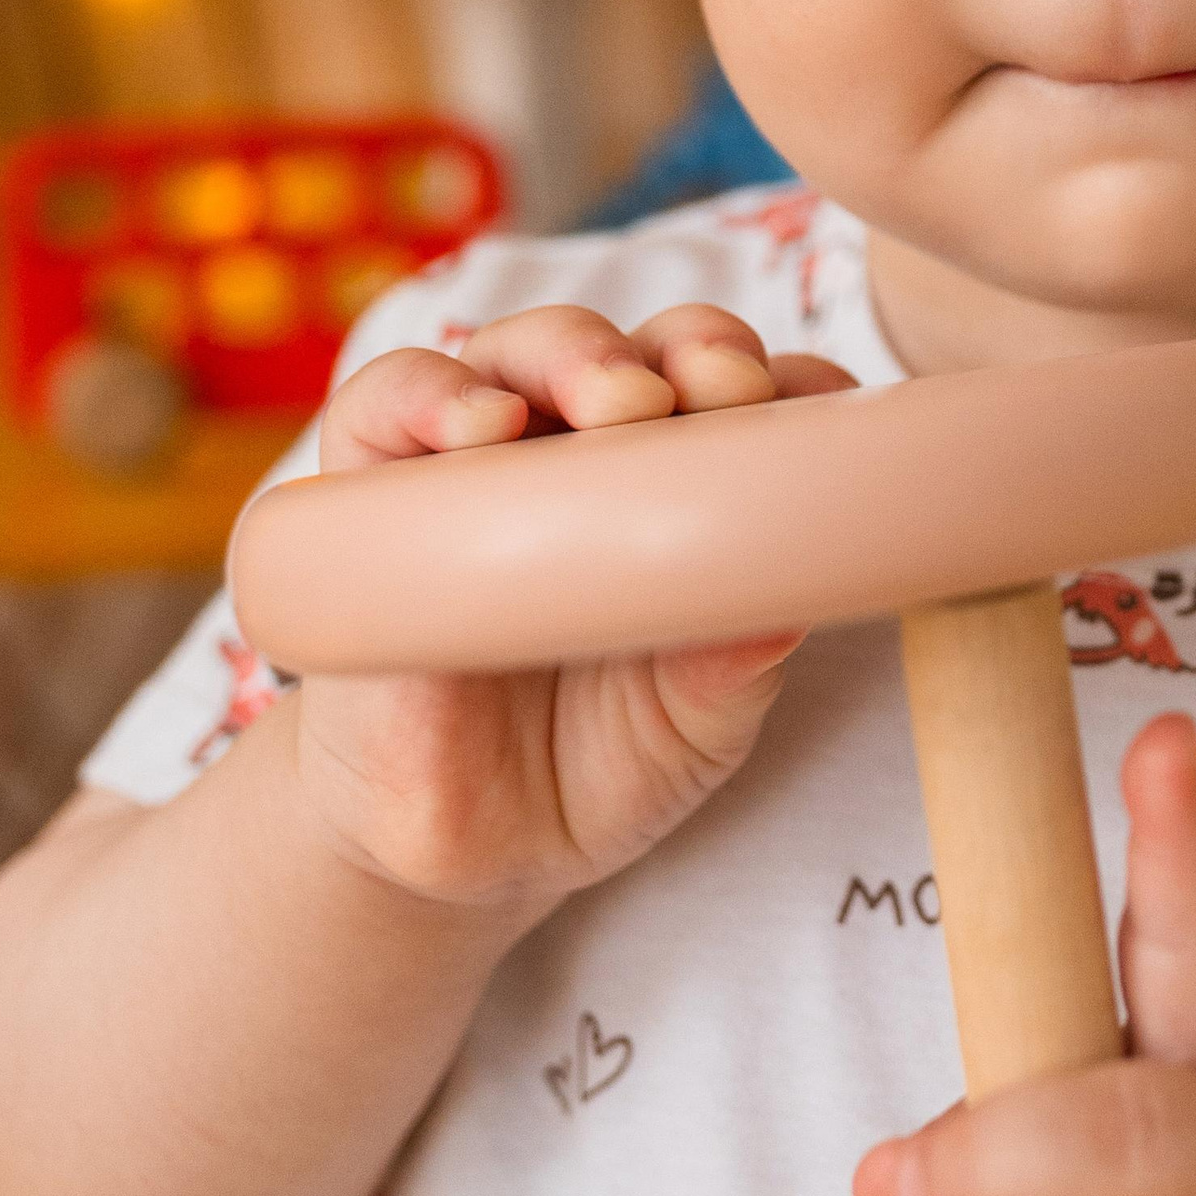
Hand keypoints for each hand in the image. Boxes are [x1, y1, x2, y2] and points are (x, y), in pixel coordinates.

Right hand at [285, 305, 849, 921]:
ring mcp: (487, 458)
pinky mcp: (377, 488)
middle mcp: (594, 452)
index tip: (817, 415)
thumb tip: (782, 610)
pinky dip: (434, 394)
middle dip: (698, 348)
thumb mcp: (693, 729)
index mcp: (689, 489)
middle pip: (652, 347)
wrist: (459, 849)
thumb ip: (734, 667)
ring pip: (529, 346)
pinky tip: (484, 425)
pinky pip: (389, 400)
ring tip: (618, 403)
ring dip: (581, 353)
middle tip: (720, 394)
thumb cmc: (596, 764)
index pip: (747, 394)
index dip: (786, 385)